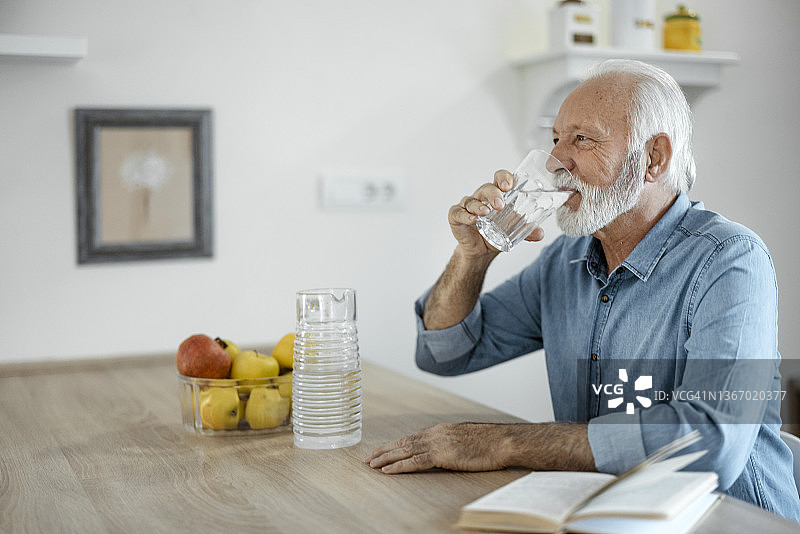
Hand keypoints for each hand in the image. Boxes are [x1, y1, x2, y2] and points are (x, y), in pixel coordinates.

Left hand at [365, 423, 508, 473]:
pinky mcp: (443, 454)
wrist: (503, 441)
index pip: (411, 438)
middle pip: (404, 442)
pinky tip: (388, 470)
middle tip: (368, 458)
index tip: (382, 451)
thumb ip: (451, 444)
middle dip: (384, 451)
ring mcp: (438, 442)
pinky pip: (415, 461)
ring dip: (386, 458)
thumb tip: (444, 453)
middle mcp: (436, 433)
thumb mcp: (466, 440)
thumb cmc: (490, 443)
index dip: (395, 445)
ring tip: (372, 465)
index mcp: (441, 430)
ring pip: (405, 450)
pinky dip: (399, 466)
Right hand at [449, 170, 544, 257]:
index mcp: (497, 194)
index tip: (510, 184)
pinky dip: (465, 216)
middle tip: (500, 204)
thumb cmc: (497, 232)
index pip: (500, 178)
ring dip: (478, 205)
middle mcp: (481, 196)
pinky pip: (458, 213)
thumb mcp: (514, 230)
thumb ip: (527, 231)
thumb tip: (540, 233)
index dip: (504, 177)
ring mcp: (467, 206)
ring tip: (486, 212)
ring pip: (471, 200)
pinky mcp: (456, 217)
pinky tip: (473, 220)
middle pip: (486, 188)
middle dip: (493, 193)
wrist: (480, 250)